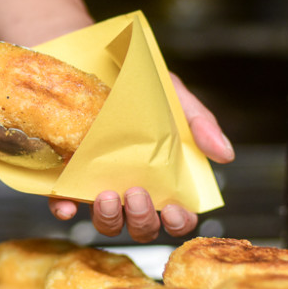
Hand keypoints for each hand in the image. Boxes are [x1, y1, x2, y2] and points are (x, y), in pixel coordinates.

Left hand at [47, 73, 234, 241]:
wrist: (93, 62)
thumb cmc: (140, 86)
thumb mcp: (175, 97)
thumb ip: (199, 123)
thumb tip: (225, 154)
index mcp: (162, 177)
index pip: (177, 215)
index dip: (179, 222)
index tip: (175, 210)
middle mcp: (131, 188)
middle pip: (141, 226)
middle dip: (142, 219)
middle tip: (136, 193)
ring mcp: (97, 186)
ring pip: (106, 222)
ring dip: (108, 218)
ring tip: (106, 195)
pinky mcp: (65, 178)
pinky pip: (62, 205)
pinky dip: (63, 209)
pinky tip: (65, 205)